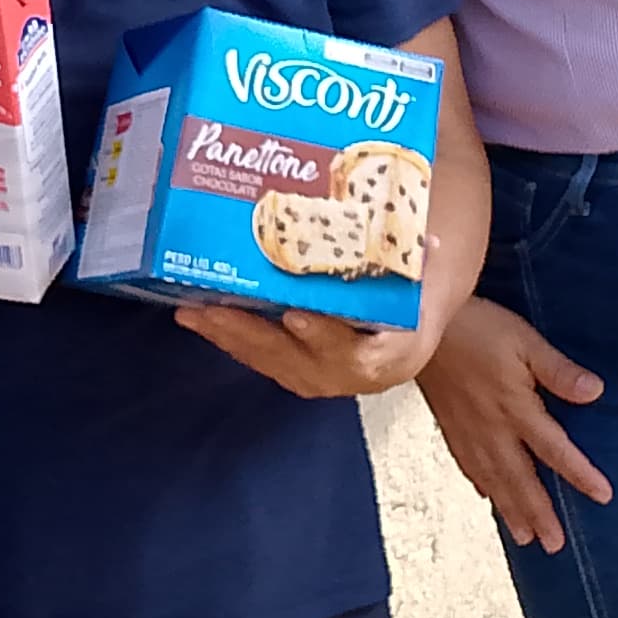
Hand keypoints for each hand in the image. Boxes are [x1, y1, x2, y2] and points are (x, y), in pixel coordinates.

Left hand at [175, 286, 434, 401]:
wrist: (405, 340)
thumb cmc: (409, 305)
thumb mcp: (421, 285)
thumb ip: (417, 262)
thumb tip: (426, 238)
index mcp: (387, 358)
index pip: (354, 352)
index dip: (323, 336)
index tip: (296, 317)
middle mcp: (347, 377)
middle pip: (294, 359)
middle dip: (250, 333)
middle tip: (214, 309)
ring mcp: (316, 379)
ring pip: (267, 361)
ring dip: (227, 336)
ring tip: (191, 311)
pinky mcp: (292, 374)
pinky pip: (258, 359)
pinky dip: (227, 338)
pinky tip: (198, 316)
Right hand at [415, 294, 608, 551]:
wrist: (414, 323)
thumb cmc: (476, 326)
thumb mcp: (524, 340)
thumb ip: (558, 370)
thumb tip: (595, 392)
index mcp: (514, 408)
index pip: (554, 449)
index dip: (579, 473)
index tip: (603, 496)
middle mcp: (491, 428)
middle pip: (520, 478)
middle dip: (539, 513)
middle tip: (555, 545)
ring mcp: (466, 431)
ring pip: (492, 480)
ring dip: (510, 510)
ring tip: (525, 538)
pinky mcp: (449, 425)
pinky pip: (467, 466)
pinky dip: (480, 486)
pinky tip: (487, 498)